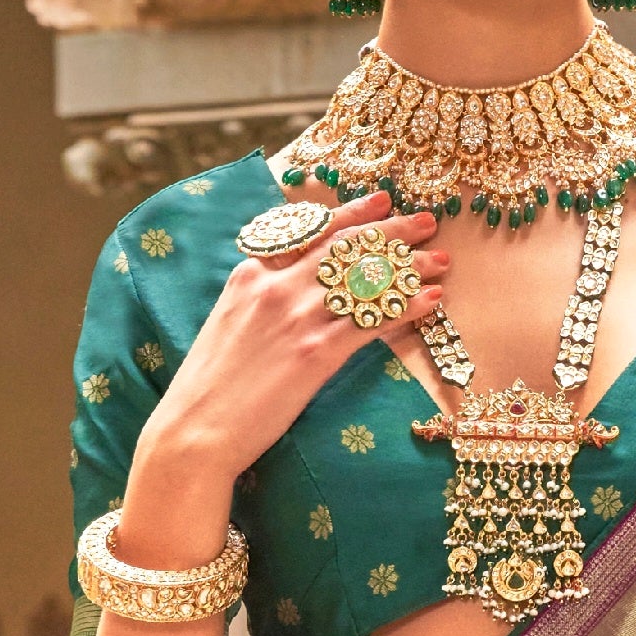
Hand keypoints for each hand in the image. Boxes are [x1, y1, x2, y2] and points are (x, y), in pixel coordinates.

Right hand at [113, 194, 447, 562]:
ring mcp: (296, 317)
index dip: (350, 214)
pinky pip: (372, 320)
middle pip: (344, 246)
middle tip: (426, 221)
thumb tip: (292, 295)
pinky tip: (431, 300)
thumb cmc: (209, 390)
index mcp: (250, 275)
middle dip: (391, 230)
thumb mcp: (228, 326)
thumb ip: (258, 301)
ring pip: (364, 279)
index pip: (309, 232)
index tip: (380, 203)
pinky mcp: (315, 353)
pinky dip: (407, 306)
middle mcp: (275, 287)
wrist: (194, 433)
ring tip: (441, 259)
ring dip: (411, 267)